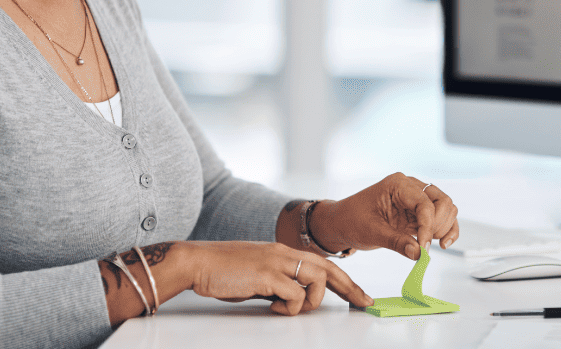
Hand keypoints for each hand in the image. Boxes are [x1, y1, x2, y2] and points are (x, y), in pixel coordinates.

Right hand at [184, 241, 372, 315]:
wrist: (197, 262)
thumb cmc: (223, 271)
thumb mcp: (258, 276)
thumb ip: (278, 283)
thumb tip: (294, 299)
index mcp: (283, 251)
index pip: (323, 263)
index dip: (344, 280)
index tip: (359, 295)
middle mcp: (284, 252)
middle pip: (329, 268)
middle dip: (350, 288)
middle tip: (364, 303)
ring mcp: (276, 262)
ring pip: (317, 280)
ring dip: (311, 301)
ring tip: (289, 309)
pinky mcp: (267, 275)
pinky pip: (295, 295)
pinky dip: (290, 307)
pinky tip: (272, 308)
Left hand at [313, 173, 459, 260]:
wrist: (342, 223)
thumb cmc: (351, 220)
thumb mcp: (371, 232)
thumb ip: (397, 242)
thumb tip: (418, 254)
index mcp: (398, 185)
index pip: (424, 203)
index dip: (428, 226)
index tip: (424, 247)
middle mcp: (410, 187)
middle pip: (442, 201)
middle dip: (438, 225)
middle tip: (426, 245)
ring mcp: (416, 199)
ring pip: (446, 208)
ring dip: (444, 227)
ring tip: (428, 245)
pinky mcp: (418, 213)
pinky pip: (442, 218)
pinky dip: (446, 230)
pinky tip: (442, 244)